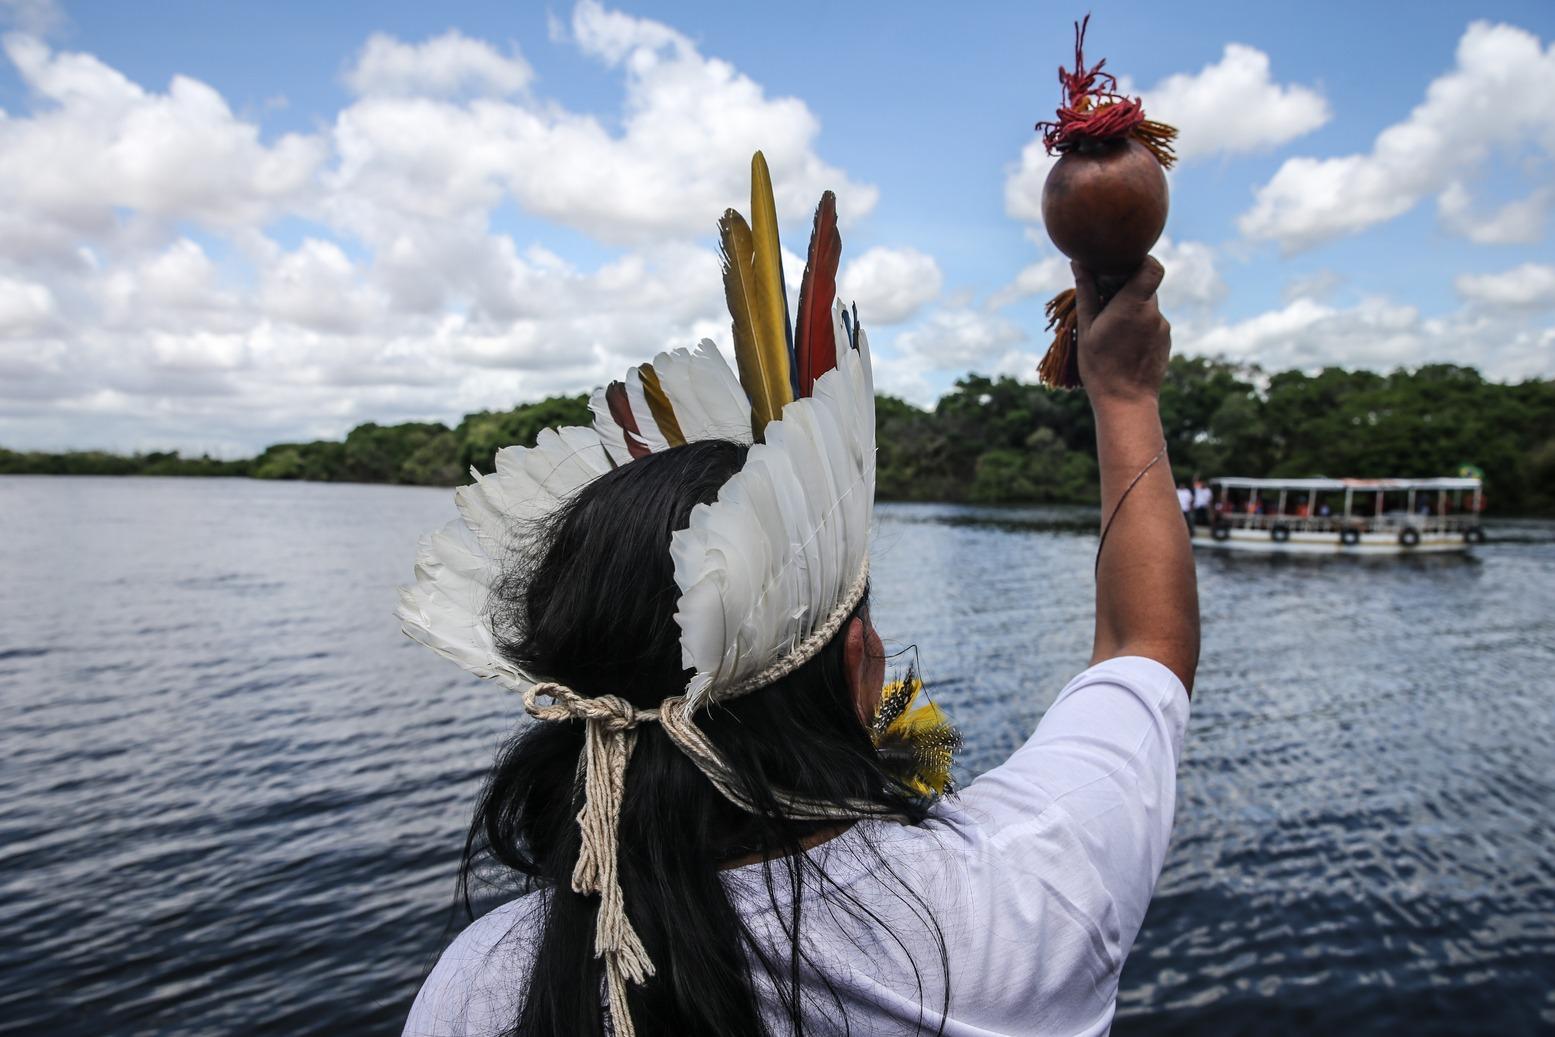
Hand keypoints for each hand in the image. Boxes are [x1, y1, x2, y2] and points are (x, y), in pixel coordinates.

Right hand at [1072, 257, 1170, 405]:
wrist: (1126, 402)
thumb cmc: (1101, 366)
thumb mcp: (1086, 328)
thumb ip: (1086, 292)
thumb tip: (1079, 263)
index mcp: (1134, 305)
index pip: (1152, 266)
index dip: (1142, 260)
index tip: (1122, 265)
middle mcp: (1153, 314)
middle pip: (1146, 286)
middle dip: (1127, 290)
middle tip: (1105, 302)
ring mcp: (1163, 328)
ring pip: (1148, 307)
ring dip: (1132, 311)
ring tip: (1112, 332)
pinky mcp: (1166, 342)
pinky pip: (1152, 324)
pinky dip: (1139, 327)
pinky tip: (1124, 346)